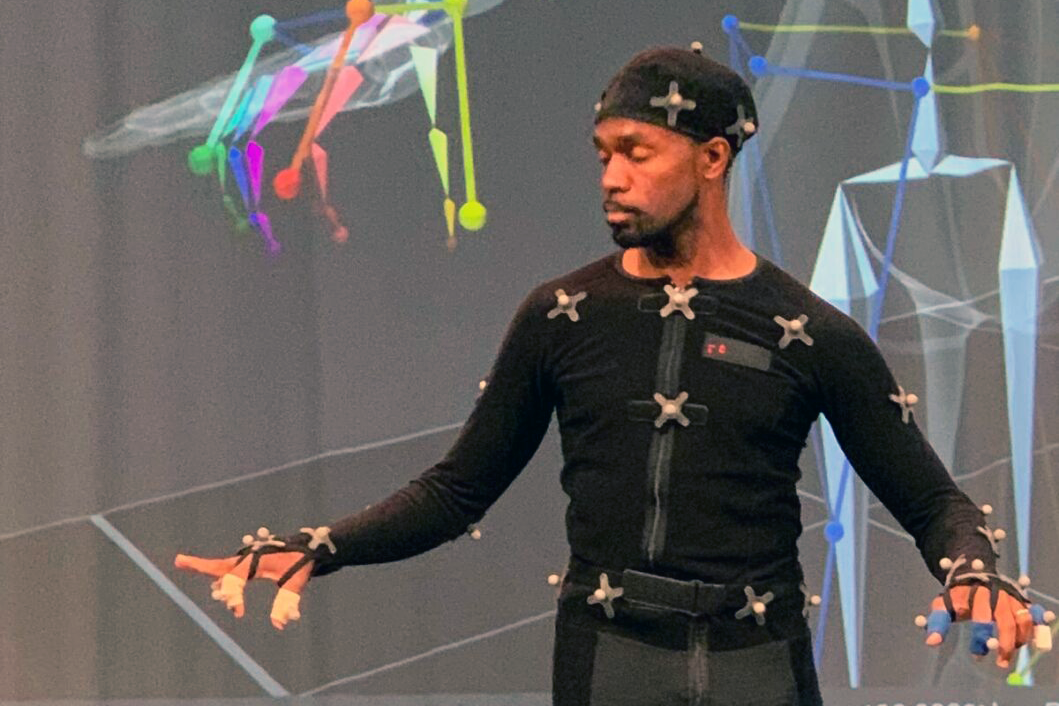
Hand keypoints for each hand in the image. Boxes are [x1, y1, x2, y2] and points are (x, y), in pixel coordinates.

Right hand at [174, 549, 313, 629]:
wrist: (311, 548)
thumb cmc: (302, 563)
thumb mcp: (296, 581)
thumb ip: (286, 602)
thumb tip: (279, 624)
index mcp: (256, 559)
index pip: (235, 579)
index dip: (233, 596)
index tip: (239, 613)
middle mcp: (249, 557)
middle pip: (220, 564)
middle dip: (198, 564)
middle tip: (178, 560)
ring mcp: (249, 559)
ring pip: (223, 567)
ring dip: (207, 569)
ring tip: (184, 562)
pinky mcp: (252, 563)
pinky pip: (231, 569)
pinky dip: (219, 573)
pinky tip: (214, 582)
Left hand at [922, 585, 1033, 667]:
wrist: (973, 572)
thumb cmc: (958, 595)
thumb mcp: (944, 604)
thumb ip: (937, 622)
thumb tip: (931, 642)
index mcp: (971, 594)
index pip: (980, 618)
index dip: (979, 638)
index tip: (976, 656)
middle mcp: (993, 594)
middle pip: (1004, 621)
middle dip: (1004, 644)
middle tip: (1000, 663)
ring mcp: (1008, 597)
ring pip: (1021, 620)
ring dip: (1018, 641)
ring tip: (1008, 656)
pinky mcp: (1019, 600)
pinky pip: (1030, 617)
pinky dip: (1029, 632)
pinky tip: (1021, 644)